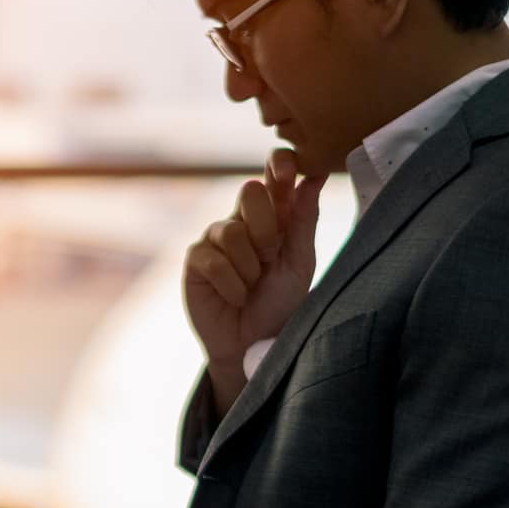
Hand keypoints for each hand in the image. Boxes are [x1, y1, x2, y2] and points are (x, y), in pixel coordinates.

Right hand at [184, 148, 326, 408]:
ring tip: (252, 286)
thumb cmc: (280, 303)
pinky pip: (213, 259)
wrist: (255, 344)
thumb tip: (313, 179)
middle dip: (266, 227)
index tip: (287, 171)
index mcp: (274, 214)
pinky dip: (232, 284)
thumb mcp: (300, 263)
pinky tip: (235, 298)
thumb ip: (304, 221)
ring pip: (232, 231)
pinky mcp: (196, 259)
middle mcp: (244, 220)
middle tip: (271, 257)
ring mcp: (216, 238)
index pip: (274, 173)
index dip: (279, 164)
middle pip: (249, 190)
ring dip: (250, 267)